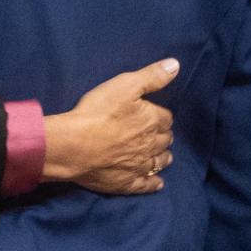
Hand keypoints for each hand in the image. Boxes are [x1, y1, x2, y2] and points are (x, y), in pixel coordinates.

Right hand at [42, 58, 178, 194]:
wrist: (75, 145)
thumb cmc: (98, 112)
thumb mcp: (125, 84)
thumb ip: (151, 76)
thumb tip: (176, 64)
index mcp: (152, 120)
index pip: (166, 117)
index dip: (161, 114)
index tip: (155, 114)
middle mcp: (151, 145)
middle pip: (165, 140)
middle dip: (163, 135)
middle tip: (157, 133)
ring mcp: (140, 166)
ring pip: (159, 162)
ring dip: (162, 156)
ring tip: (163, 155)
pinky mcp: (127, 183)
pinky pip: (147, 185)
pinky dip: (154, 183)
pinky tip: (158, 183)